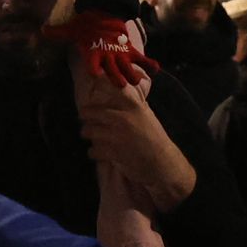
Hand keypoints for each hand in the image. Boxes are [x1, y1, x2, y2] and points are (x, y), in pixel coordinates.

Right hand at [45, 12, 158, 87]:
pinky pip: (142, 60)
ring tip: (138, 80)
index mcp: (93, 56)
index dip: (94, 69)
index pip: (92, 65)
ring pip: (127, 69)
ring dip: (133, 74)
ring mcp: (120, 57)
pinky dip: (149, 65)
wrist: (101, 19)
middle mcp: (107, 60)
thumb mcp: (71, 28)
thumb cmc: (85, 26)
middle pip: (112, 72)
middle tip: (122, 85)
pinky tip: (156, 68)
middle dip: (117, 78)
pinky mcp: (131, 52)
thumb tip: (42, 30)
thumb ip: (59, 32)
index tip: (95, 75)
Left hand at [76, 81, 196, 217]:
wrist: (162, 163)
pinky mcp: (113, 153)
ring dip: (88, 134)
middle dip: (85, 115)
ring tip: (91, 135)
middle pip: (92, 112)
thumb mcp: (147, 115)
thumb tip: (120, 91)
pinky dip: (93, 152)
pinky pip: (93, 150)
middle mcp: (124, 119)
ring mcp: (117, 136)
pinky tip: (98, 152)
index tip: (93, 85)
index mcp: (134, 107)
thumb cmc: (155, 138)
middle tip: (83, 118)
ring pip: (89, 131)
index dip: (100, 84)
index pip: (113, 89)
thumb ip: (133, 104)